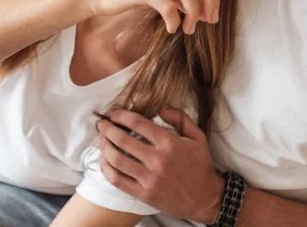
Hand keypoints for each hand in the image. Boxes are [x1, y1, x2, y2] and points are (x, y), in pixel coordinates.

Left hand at [97, 108, 224, 224]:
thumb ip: (180, 118)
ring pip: (117, 159)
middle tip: (102, 124)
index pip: (138, 124)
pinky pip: (118, 180)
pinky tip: (103, 160)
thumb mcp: (197, 136)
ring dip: (104, 146)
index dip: (121, 115)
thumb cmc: (201, 165)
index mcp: (169, 143)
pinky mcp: (144, 194)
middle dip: (107, 129)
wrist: (206, 198)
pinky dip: (106, 168)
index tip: (113, 113)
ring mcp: (149, 178)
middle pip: (122, 140)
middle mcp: (157, 160)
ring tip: (100, 139)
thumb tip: (160, 108)